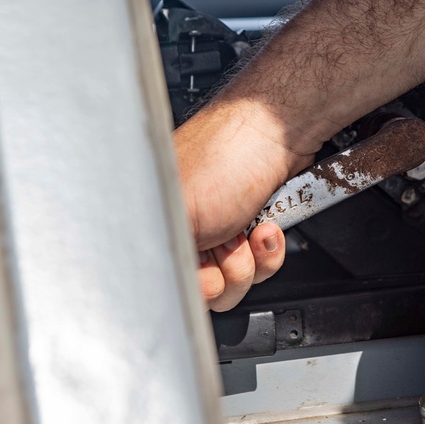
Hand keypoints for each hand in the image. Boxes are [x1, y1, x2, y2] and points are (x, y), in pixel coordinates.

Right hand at [174, 99, 315, 310]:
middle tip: (228, 242)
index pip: (166, 281)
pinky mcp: (252, 233)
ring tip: (251, 231)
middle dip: (225, 272)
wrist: (279, 132)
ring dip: (251, 262)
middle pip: (203, 291)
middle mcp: (184, 231)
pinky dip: (270, 253)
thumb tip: (146, 286)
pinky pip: (261, 267)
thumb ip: (158, 254)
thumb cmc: (225, 156)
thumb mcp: (180, 212)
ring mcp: (220, 233)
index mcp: (156, 224)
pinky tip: (267, 229)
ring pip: (235, 282)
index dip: (190, 282)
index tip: (202, 265)